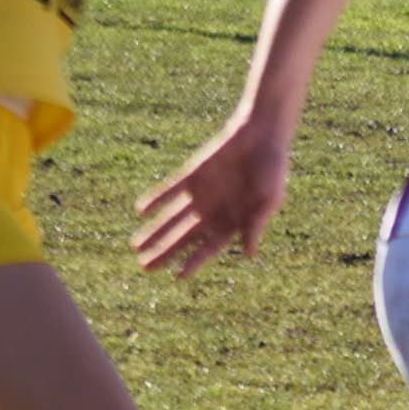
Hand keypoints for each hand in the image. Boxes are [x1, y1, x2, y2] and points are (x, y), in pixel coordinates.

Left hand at [133, 115, 289, 276]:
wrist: (261, 134)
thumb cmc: (272, 168)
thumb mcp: (269, 199)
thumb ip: (256, 224)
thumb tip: (248, 254)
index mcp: (233, 223)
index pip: (208, 248)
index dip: (194, 262)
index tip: (178, 276)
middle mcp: (213, 212)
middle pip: (184, 237)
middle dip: (165, 252)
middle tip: (144, 267)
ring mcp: (200, 194)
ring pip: (172, 217)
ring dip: (154, 231)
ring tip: (135, 246)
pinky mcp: (192, 175)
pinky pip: (170, 190)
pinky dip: (156, 199)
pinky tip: (141, 211)